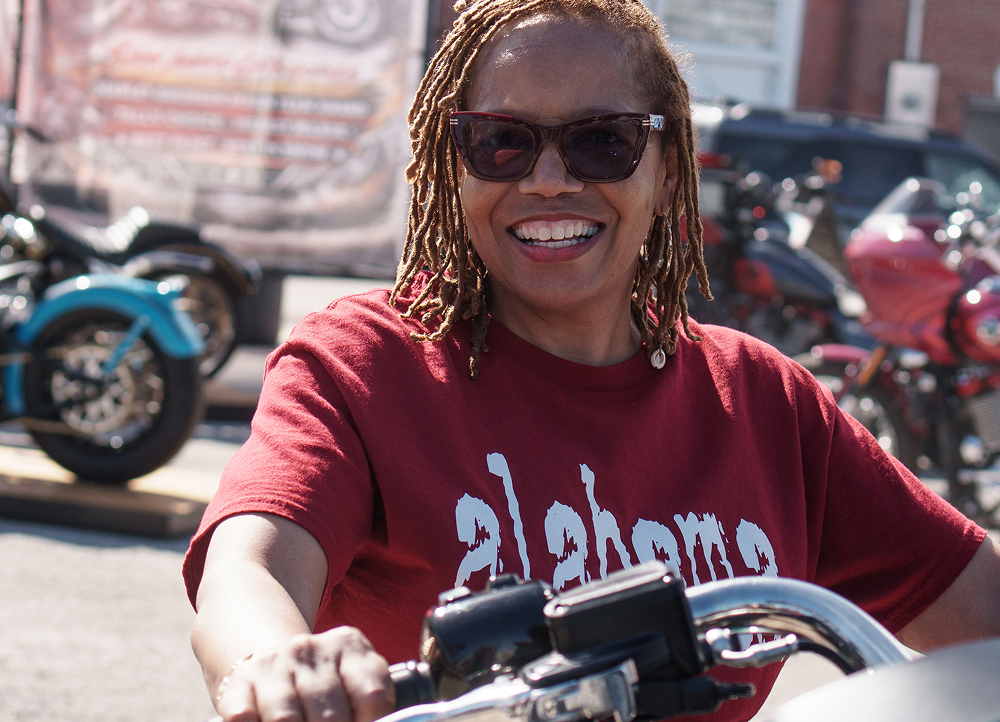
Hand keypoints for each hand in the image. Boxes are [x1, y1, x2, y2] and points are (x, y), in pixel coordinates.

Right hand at [215, 626, 394, 721]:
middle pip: (331, 717)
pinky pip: (244, 720)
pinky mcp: (239, 685)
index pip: (374, 697)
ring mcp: (273, 665)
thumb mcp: (354, 684)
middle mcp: (311, 650)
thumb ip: (370, 707)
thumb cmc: (324, 685)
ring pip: (288, 721)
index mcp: (350, 647)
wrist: (270, 661)